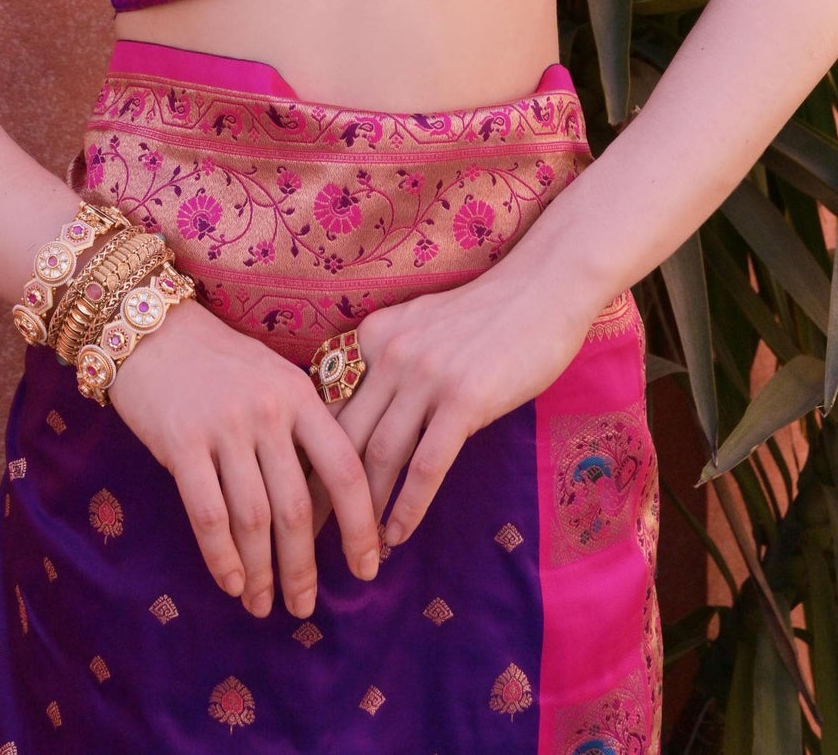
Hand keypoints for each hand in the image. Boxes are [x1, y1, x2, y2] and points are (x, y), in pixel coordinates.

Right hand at [107, 296, 380, 618]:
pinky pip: (208, 514)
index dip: (359, 525)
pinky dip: (221, 557)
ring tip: (265, 606)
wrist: (149, 327)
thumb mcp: (273, 377)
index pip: (343, 468)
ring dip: (262, 571)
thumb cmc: (216, 358)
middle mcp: (269, 411)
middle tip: (305, 607)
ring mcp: (224, 426)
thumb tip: (328, 498)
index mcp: (300, 394)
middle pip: (297, 506)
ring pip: (254, 517)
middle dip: (304, 566)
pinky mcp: (181, 442)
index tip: (367, 567)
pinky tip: (232, 584)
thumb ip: (300, 426)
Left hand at [311, 259, 601, 548]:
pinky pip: (426, 464)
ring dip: (366, 510)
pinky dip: (407, 506)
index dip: (308, 458)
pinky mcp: (464, 398)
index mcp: (372, 336)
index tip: (294, 497)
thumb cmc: (483, 314)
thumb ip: (386, 363)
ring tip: (358, 550)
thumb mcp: (418, 326)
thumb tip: (359, 416)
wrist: (542, 288)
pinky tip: (398, 534)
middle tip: (309, 541)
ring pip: (380, 456)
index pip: (327, 407)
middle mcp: (389, 352)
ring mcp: (426, 375)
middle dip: (324, 494)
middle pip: (343, 437)